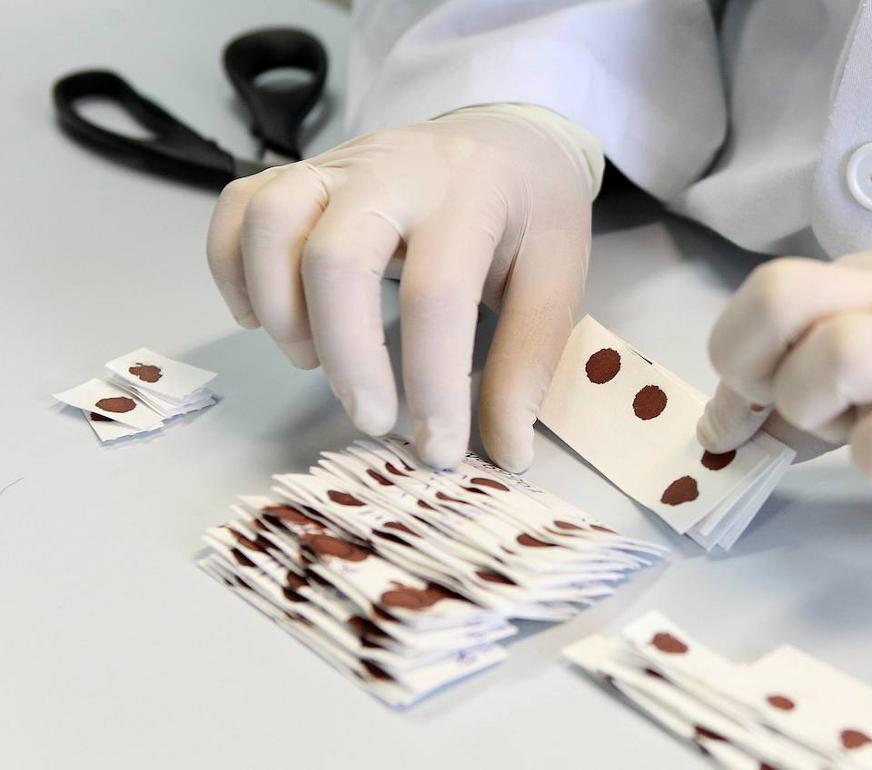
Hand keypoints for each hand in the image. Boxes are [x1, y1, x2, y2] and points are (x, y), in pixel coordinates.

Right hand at [206, 105, 601, 470]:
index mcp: (470, 195)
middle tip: (372, 417)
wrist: (507, 136)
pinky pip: (238, 208)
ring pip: (269, 221)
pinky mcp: (302, 173)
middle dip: (347, 356)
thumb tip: (505, 452)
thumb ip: (526, 363)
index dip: (433, 384)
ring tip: (313, 360)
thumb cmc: (533, 211)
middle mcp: (394, 170)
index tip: (439, 448)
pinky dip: (233, 269)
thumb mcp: (558, 278)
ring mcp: (339, 166)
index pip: (438, 294)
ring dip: (279, 308)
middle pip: (334, 257)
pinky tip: (269, 317)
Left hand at [697, 232, 871, 545]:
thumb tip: (720, 421)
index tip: (751, 405)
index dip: (738, 352)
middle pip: (784, 296)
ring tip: (853, 432)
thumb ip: (806, 375)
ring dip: (815, 411)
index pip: (773, 286)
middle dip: (762, 370)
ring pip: (839, 354)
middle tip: (799, 411)